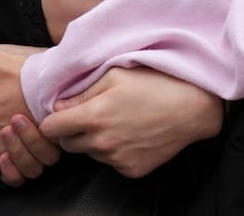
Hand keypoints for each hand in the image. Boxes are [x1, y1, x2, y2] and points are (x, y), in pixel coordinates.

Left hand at [38, 66, 223, 178]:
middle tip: (91, 114)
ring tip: (115, 121)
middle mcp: (102, 143)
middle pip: (67, 144)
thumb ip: (80, 91)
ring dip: (94, 141)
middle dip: (72, 131)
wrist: (192, 108)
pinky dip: (114, 151)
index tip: (63, 113)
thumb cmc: (155, 83)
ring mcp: (117, 160)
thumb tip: (57, 104)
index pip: (51, 129)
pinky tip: (129, 134)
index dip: (54, 119)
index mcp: (94, 116)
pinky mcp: (131, 170)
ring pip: (90, 153)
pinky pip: (110, 163)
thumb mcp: (114, 74)